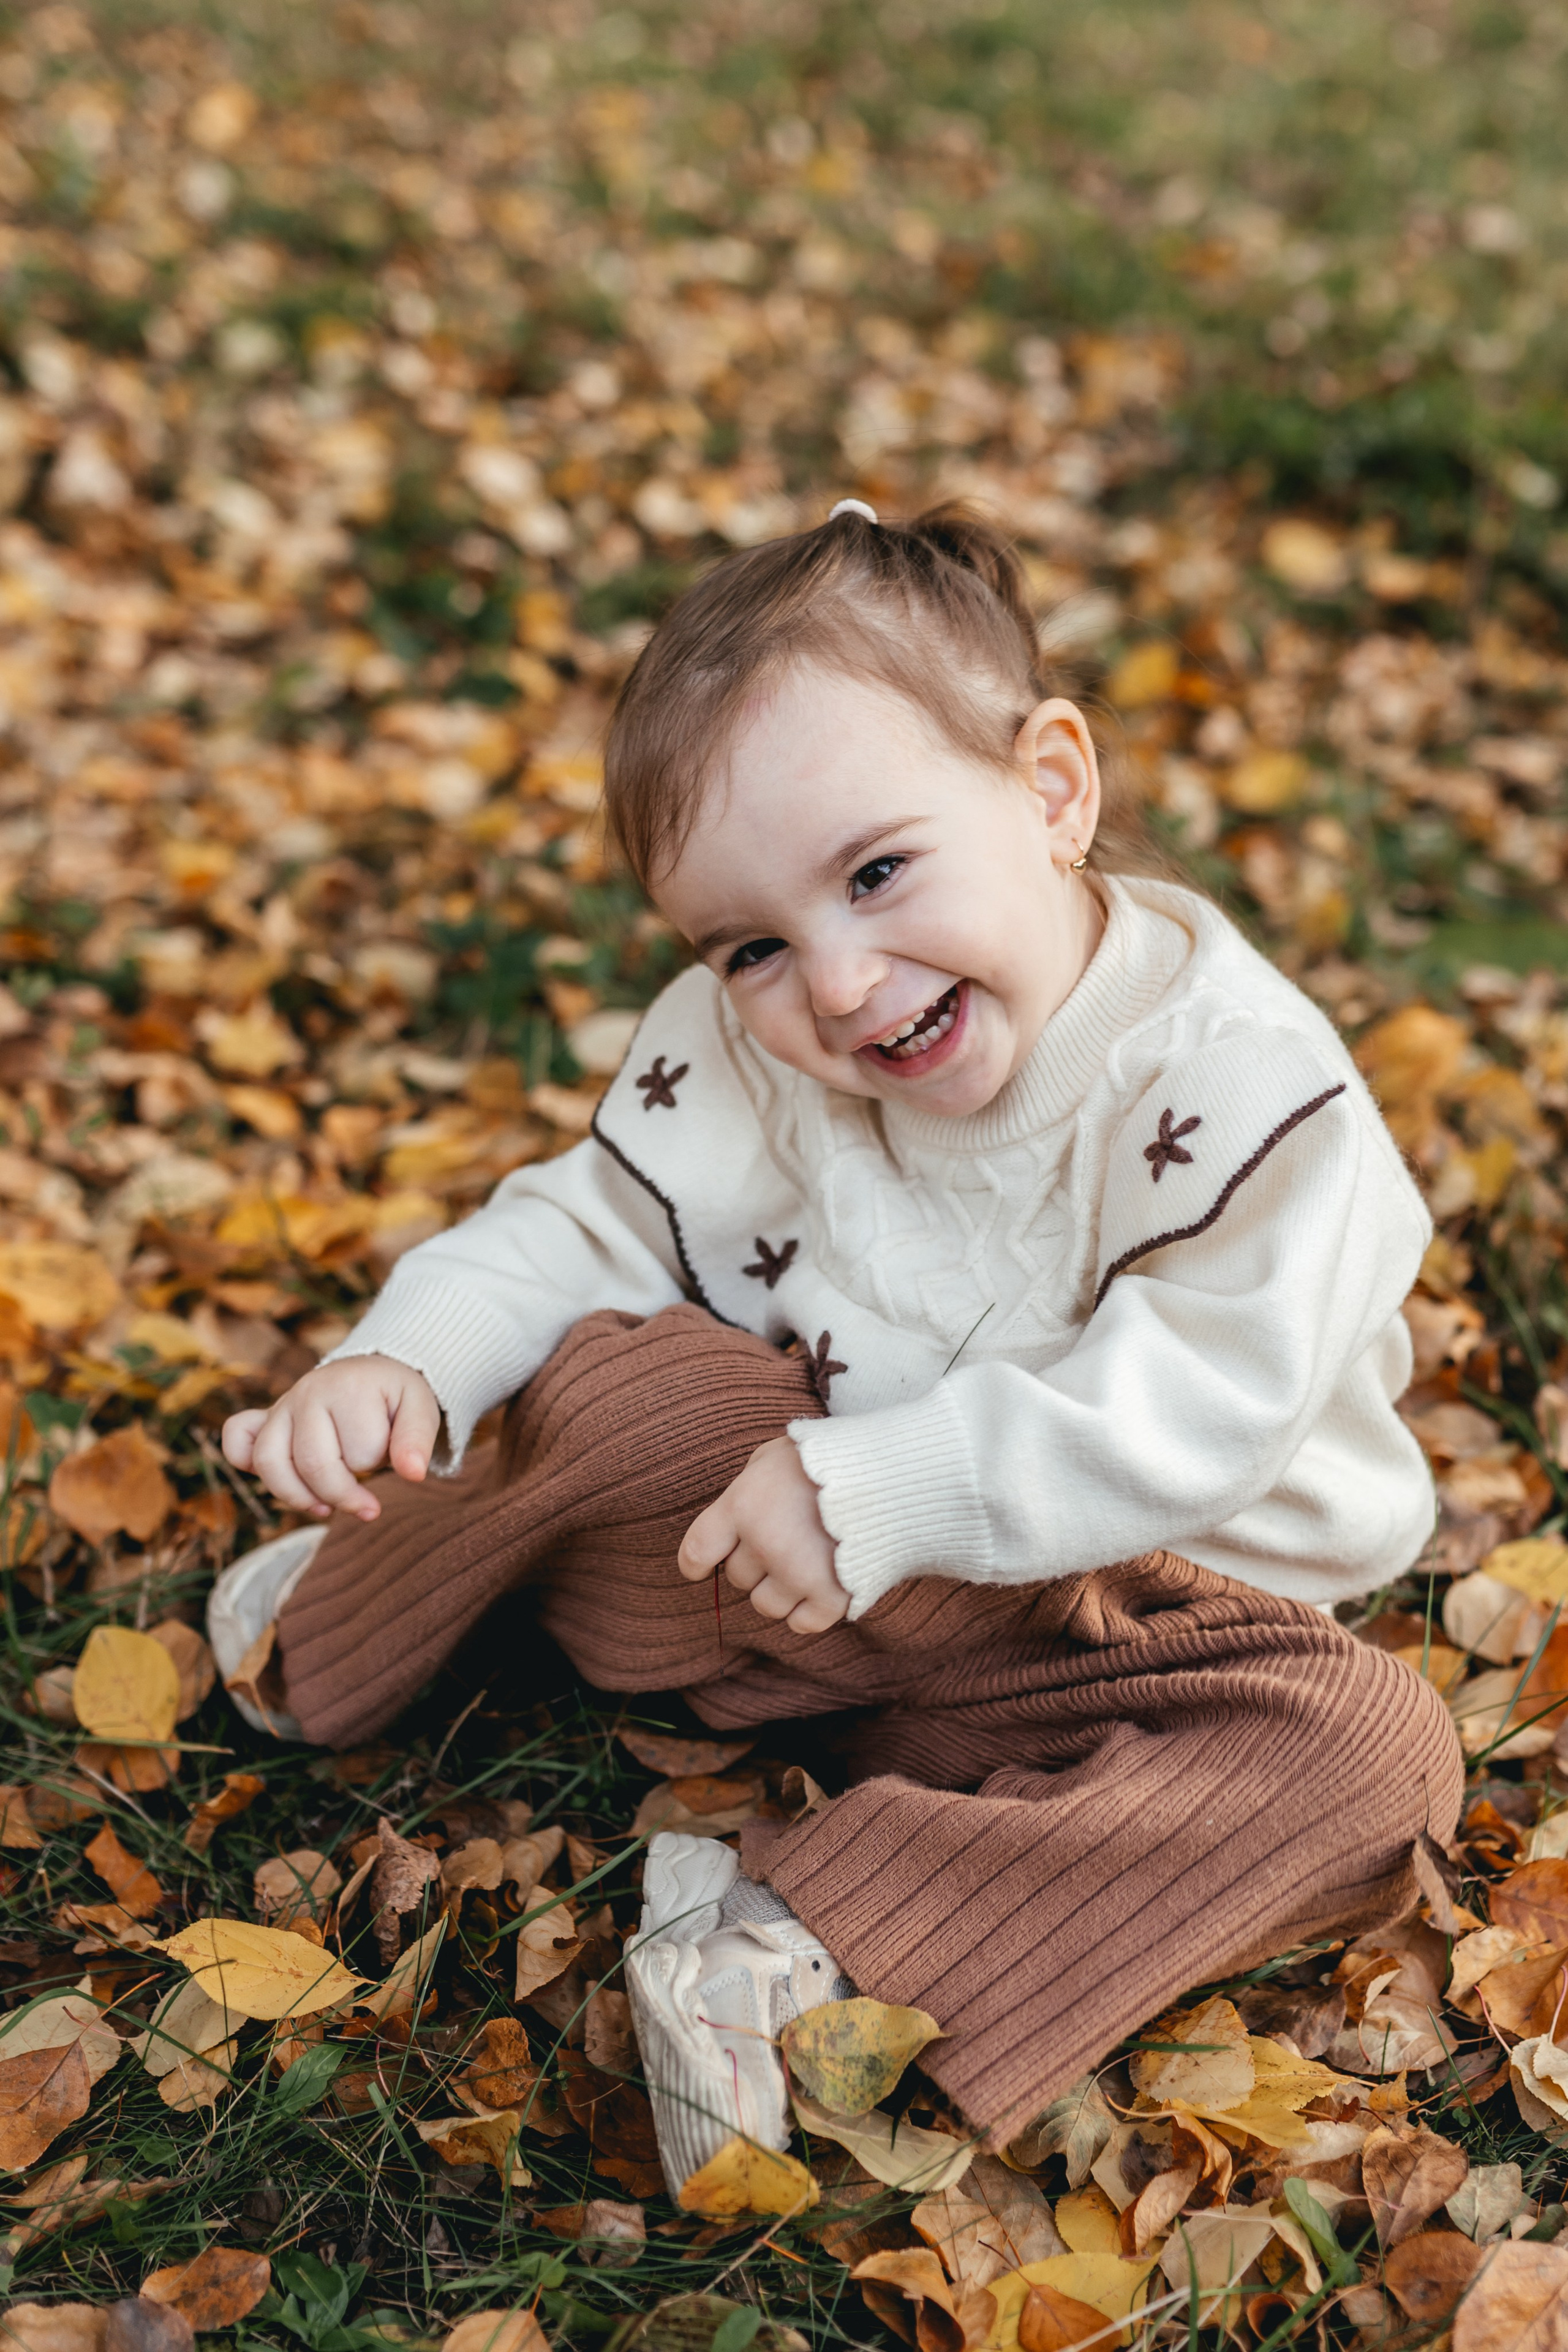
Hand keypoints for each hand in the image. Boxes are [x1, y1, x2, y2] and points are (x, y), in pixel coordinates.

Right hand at [222, 1356, 439, 1522]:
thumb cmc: (396, 1397)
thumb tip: (413, 1474)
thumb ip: (418, 1440)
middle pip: (312, 1464)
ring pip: (269, 1463)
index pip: (359, 1452)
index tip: (395, 1462)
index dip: (380, 1465)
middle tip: (369, 1507)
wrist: (373, 1371)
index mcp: (347, 1387)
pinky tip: (280, 1479)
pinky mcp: (267, 1418)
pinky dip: (243, 1461)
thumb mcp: (421, 1409)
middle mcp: (306, 1391)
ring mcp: (282, 1405)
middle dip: (344, 1495)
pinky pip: (237, 1439)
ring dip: (298, 1496)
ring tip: (326, 1509)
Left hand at [678, 1436, 848, 1634]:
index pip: (697, 1552)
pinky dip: (808, 1611)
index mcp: (743, 1506)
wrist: (893, 1471)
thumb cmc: (828, 1459)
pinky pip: (802, 1624)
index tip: (704, 1566)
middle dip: (756, 1561)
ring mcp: (799, 1574)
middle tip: (786, 1538)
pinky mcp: (832, 1596)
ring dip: (780, 1588)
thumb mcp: (774, 1455)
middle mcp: (765, 1544)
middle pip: (738, 1577)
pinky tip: (821, 1586)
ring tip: (806, 1561)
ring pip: (765, 1605)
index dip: (697, 1564)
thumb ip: (746, 1487)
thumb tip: (731, 1519)